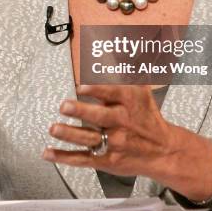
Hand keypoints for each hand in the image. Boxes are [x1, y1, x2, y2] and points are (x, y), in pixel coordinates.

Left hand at [43, 85, 211, 199]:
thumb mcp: (141, 91)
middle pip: (100, 117)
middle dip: (81, 111)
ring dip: (69, 134)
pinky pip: (83, 158)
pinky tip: (48, 152)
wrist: (163, 150)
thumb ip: (124, 72)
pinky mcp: (107, 160)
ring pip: (89, 139)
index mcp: (129, 102)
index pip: (112, 93)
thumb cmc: (147, 117)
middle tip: (64, 106)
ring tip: (54, 128)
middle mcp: (122, 122)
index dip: (96, 89)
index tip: (81, 86)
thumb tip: (110, 50)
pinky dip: (64, 157)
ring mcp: (114, 143)